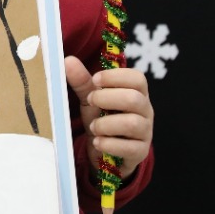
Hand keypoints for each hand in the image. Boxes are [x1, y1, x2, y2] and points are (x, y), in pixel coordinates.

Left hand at [64, 56, 154, 176]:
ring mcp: (145, 132)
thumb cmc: (102, 119)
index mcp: (137, 93)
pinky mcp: (140, 152)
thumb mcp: (91, 99)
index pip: (138, 78)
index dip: (115, 77)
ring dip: (106, 124)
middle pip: (134, 99)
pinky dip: (108, 144)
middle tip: (91, 102)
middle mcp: (145, 111)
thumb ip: (82, 81)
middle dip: (107, 99)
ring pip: (132, 123)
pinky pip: (129, 148)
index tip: (94, 80)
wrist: (104, 151)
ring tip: (93, 126)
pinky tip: (97, 142)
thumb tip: (68, 60)